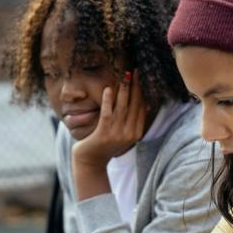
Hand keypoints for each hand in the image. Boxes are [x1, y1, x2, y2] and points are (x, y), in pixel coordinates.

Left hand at [71, 69, 146, 199]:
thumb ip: (130, 121)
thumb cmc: (105, 145)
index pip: (141, 108)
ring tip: (125, 75)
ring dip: (124, 89)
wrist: (91, 162)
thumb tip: (141, 102)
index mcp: (136, 133)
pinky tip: (108, 89)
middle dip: (135, 86)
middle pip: (134, 105)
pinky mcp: (103, 134)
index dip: (142, 91)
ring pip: (122, 107)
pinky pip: (107, 114)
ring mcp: (116, 134)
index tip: (142, 76)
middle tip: (136, 70)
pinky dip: (108, 101)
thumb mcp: (122, 133)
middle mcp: (129, 134)